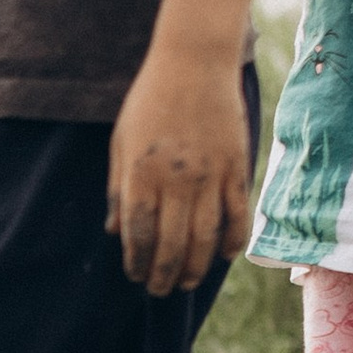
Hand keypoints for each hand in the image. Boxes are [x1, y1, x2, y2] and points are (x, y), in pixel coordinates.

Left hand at [108, 46, 251, 295]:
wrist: (195, 62)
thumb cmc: (150, 100)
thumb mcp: (122, 141)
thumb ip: (118, 188)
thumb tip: (115, 231)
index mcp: (142, 173)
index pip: (139, 231)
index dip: (137, 260)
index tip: (135, 275)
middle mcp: (176, 180)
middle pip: (172, 242)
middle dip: (164, 273)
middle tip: (160, 290)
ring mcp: (210, 175)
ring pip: (206, 237)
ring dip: (196, 266)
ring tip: (186, 282)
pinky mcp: (236, 168)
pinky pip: (237, 215)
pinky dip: (233, 241)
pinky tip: (225, 257)